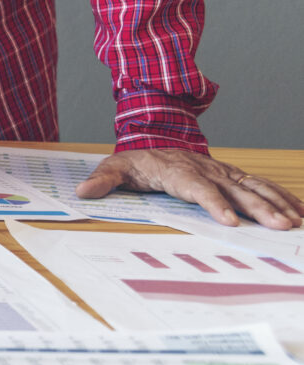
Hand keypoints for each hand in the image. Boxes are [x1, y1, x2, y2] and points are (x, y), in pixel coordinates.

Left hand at [77, 148, 303, 230]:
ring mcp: (222, 172)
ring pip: (253, 186)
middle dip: (259, 208)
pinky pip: (260, 184)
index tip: (230, 221)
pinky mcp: (232, 175)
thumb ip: (102, 180)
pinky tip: (300, 211)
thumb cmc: (135, 160)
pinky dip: (282, 196)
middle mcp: (205, 170)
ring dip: (276, 203)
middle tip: (280, 226)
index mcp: (178, 171)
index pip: (199, 189)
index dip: (215, 204)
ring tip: (296, 222)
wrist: (153, 138)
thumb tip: (82, 191)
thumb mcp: (114, 168)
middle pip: (235, 190)